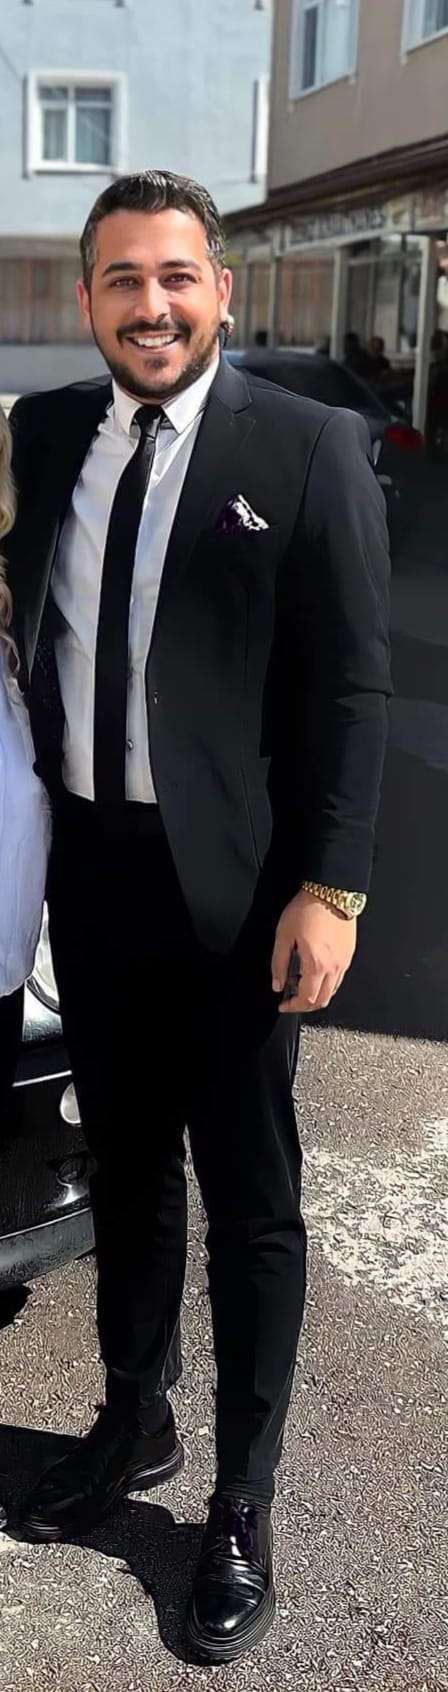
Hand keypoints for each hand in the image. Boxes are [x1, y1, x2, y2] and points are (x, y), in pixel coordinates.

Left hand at [271, 889, 356, 1013]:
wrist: (331, 891)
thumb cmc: (308, 909)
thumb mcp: (284, 936)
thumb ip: (279, 964)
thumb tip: (278, 984)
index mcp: (317, 965)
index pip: (307, 999)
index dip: (293, 1006)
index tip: (283, 1005)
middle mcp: (334, 967)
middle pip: (322, 1001)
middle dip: (305, 1005)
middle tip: (292, 999)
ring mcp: (344, 961)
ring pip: (332, 991)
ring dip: (317, 994)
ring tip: (300, 982)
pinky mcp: (349, 953)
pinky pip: (339, 977)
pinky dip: (326, 982)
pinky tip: (314, 970)